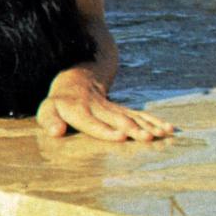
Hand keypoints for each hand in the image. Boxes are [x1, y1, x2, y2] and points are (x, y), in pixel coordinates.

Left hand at [36, 71, 174, 141]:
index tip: (121, 137)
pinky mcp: (122, 109)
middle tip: (148, 138)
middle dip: (134, 129)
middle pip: (118, 119)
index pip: (92, 122)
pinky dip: (154, 121)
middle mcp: (98, 108)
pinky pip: (139, 115)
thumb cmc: (60, 101)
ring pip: (132, 116)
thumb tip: (56, 132)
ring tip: (163, 134)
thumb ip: (49, 120)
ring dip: (149, 125)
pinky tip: (168, 129)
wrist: (77, 77)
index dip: (106, 130)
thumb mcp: (47, 109)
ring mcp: (112, 107)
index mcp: (78, 110)